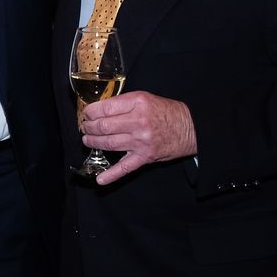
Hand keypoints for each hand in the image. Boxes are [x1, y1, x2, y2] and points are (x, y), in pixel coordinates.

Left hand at [81, 91, 196, 185]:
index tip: (87, 113)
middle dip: (89, 127)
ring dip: (93, 142)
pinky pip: (124, 168)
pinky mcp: (145, 157)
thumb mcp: (144, 98)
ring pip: (108, 144)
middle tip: (85, 127)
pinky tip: (100, 178)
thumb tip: (98, 109)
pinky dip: (111, 175)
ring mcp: (141, 141)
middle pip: (103, 126)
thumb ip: (123, 103)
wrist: (191, 128)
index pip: (105, 108)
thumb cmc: (166, 111)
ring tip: (87, 140)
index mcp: (138, 103)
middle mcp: (138, 122)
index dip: (90, 112)